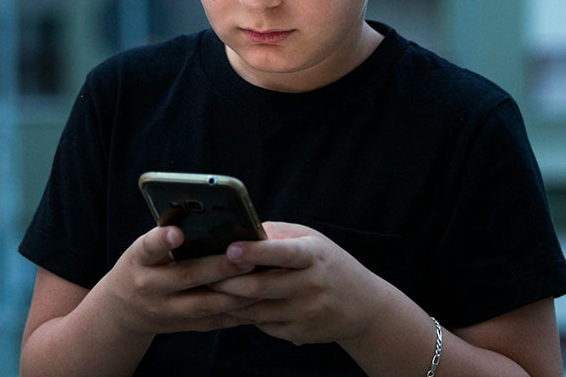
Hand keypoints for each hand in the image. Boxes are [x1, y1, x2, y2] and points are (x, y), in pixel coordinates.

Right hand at [92, 224, 259, 337]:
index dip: (161, 240)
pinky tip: (258, 301)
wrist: (123, 311)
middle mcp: (150, 287)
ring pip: (205, 304)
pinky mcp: (184, 326)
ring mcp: (166, 311)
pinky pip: (214, 321)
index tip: (177, 232)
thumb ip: (167, 237)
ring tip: (261, 278)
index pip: (148, 248)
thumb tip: (208, 216)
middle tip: (247, 257)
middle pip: (186, 277)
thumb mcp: (143, 250)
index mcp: (138, 261)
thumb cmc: (142, 266)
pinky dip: (237, 313)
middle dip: (218, 268)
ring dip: (235, 293)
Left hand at [206, 222, 387, 345]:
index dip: (255, 252)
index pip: (282, 253)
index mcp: (313, 256)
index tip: (230, 249)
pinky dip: (245, 315)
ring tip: (207, 289)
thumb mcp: (312, 241)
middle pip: (260, 287)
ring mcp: (305, 313)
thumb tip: (240, 231)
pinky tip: (232, 305)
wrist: (365, 306)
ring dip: (229, 300)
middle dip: (226, 281)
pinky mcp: (300, 334)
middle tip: (200, 273)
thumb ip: (278, 235)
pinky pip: (262, 325)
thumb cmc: (329, 265)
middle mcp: (311, 285)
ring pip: (255, 310)